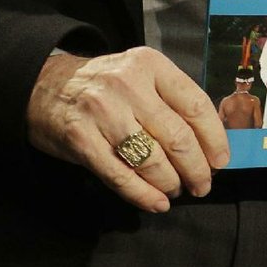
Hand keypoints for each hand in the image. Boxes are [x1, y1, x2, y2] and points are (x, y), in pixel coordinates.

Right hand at [26, 46, 229, 213]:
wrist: (45, 86)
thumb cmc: (105, 86)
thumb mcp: (139, 75)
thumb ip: (171, 99)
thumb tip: (210, 143)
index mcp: (148, 64)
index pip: (194, 104)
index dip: (214, 138)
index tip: (221, 160)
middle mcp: (127, 83)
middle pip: (177, 137)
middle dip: (197, 169)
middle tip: (202, 184)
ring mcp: (102, 111)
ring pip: (152, 160)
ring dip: (171, 183)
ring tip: (176, 189)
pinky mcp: (81, 139)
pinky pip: (121, 176)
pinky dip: (144, 196)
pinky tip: (157, 202)